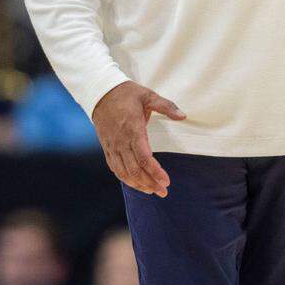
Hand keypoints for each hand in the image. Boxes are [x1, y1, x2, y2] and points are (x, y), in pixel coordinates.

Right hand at [91, 81, 185, 196]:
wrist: (101, 93)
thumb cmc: (126, 94)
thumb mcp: (148, 95)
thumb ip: (166, 106)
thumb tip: (183, 115)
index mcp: (133, 129)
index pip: (144, 158)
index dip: (155, 172)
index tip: (166, 181)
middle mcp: (121, 141)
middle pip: (134, 170)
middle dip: (150, 183)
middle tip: (163, 191)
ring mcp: (112, 146)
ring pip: (124, 173)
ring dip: (138, 185)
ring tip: (152, 191)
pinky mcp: (107, 148)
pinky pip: (115, 168)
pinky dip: (125, 179)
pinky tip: (136, 183)